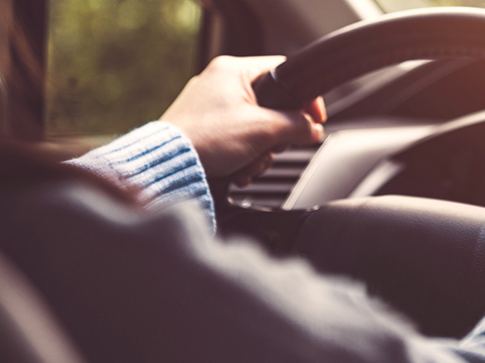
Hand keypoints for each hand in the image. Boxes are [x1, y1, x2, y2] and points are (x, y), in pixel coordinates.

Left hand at [160, 55, 327, 186]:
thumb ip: (297, 126)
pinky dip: (244, 156)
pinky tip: (239, 170)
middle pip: (272, 105)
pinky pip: (239, 137)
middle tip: (273, 146)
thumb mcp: (263, 129)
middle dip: (276, 135)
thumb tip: (314, 130)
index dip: (305, 98)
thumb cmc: (207, 140)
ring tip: (250, 164)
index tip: (314, 119)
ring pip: (257, 126)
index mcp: (234, 70)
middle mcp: (221, 81)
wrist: (169, 165)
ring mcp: (211, 104)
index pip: (284, 73)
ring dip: (260, 152)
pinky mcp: (205, 126)